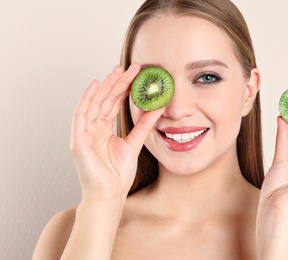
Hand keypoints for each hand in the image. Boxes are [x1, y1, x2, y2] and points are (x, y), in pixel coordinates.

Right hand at [69, 63, 164, 201]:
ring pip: (94, 103)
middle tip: (132, 66)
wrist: (110, 195)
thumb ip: (144, 125)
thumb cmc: (118, 174)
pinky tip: (96, 85)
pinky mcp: (78, 140)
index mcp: (103, 129)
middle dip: (118, 82)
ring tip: (119, 70)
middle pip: (105, 99)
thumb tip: (158, 108)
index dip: (125, 88)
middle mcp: (92, 128)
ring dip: (106, 85)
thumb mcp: (135, 143)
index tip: (137, 74)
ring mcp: (84, 133)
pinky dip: (87, 99)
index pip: (114, 103)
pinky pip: (81, 115)